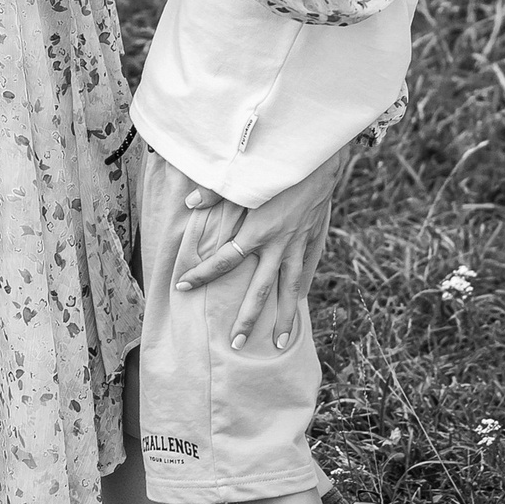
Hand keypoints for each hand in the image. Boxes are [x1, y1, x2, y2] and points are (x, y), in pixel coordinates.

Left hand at [170, 144, 352, 350]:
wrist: (320, 160)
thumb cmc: (280, 168)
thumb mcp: (247, 179)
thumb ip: (216, 193)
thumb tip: (190, 202)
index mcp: (258, 231)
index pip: (224, 259)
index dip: (203, 273)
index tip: (184, 286)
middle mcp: (279, 244)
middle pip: (260, 290)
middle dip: (248, 318)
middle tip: (237, 344)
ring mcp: (299, 245)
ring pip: (289, 289)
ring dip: (283, 317)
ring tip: (279, 343)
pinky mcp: (313, 238)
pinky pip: (307, 269)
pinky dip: (302, 288)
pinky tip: (298, 303)